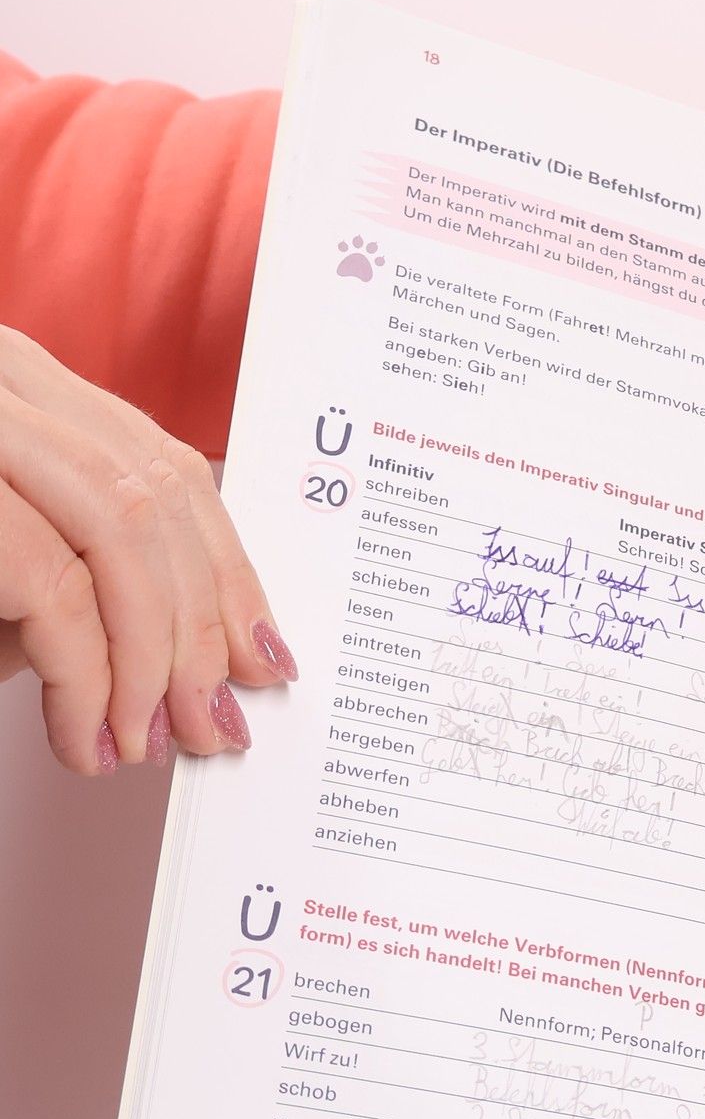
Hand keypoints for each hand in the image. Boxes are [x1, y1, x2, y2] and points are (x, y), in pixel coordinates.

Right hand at [0, 326, 295, 775]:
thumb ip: (82, 569)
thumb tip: (201, 655)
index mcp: (26, 381)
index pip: (166, 473)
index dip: (228, 570)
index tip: (265, 658)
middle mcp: (6, 376)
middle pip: (156, 503)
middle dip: (201, 628)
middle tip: (216, 726)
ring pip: (120, 540)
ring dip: (151, 660)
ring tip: (151, 742)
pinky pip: (52, 589)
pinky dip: (85, 678)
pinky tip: (87, 736)